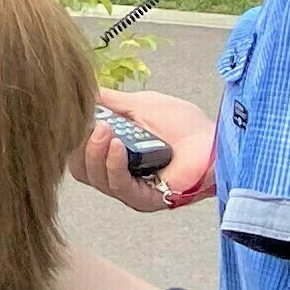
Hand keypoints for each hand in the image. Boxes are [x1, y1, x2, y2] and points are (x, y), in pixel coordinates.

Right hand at [73, 89, 216, 211]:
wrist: (214, 140)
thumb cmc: (183, 125)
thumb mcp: (140, 105)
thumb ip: (112, 101)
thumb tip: (86, 90)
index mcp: (115, 156)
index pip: (80, 154)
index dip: (75, 137)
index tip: (78, 116)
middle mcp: (119, 176)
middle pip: (83, 170)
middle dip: (81, 146)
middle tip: (94, 124)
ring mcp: (132, 191)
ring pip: (97, 180)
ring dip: (95, 153)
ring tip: (104, 130)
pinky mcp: (146, 200)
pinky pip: (120, 187)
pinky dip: (114, 166)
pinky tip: (117, 146)